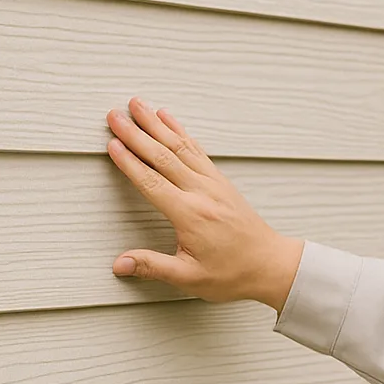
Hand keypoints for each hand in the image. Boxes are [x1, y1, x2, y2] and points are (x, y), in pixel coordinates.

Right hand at [106, 99, 303, 308]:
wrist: (271, 265)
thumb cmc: (233, 273)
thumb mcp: (190, 278)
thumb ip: (153, 267)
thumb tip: (119, 264)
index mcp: (191, 214)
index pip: (152, 182)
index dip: (130, 162)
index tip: (111, 144)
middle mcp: (203, 192)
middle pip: (163, 156)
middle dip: (136, 133)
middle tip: (114, 115)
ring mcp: (214, 183)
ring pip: (180, 146)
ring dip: (157, 124)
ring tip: (137, 105)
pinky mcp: (221, 181)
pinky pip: (197, 150)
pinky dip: (181, 132)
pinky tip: (169, 119)